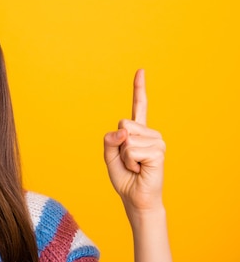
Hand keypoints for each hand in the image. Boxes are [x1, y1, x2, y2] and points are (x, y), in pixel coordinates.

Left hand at [104, 69, 165, 212]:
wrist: (136, 198)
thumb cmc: (124, 177)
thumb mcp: (109, 155)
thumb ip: (110, 140)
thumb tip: (123, 132)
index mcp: (137, 131)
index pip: (139, 105)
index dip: (139, 88)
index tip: (141, 70)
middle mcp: (149, 133)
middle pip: (122, 124)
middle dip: (118, 144)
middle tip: (128, 160)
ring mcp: (156, 141)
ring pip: (126, 139)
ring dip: (125, 156)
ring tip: (135, 166)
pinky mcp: (158, 151)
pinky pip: (131, 150)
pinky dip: (130, 162)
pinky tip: (140, 169)